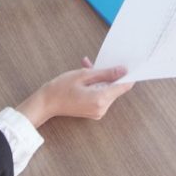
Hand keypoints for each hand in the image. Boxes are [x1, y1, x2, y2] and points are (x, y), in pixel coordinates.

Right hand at [17, 60, 132, 126]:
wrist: (46, 103)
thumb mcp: (84, 75)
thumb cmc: (61, 88)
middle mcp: (102, 108)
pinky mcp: (94, 112)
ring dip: (101, 78)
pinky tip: (86, 76)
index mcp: (101, 99)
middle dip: (109, 74)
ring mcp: (98, 112)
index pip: (124, 86)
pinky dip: (96, 85)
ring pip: (108, 90)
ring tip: (87, 67)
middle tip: (97, 63)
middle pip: (115, 88)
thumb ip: (106, 73)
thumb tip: (123, 70)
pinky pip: (101, 95)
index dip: (128, 75)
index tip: (129, 64)